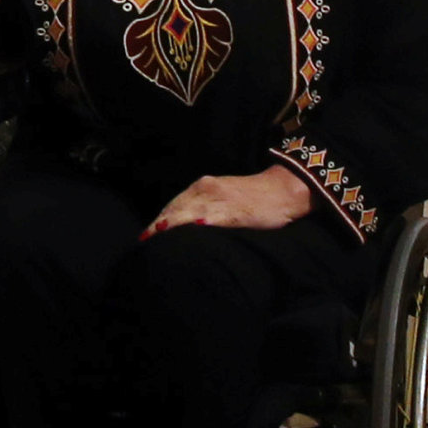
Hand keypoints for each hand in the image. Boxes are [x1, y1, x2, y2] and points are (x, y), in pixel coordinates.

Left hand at [144, 165, 314, 237]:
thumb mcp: (222, 198)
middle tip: (144, 241)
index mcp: (202, 187)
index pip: (173, 205)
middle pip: (176, 209)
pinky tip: (195, 226)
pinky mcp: (235, 210)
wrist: (283, 189)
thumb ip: (203, 208)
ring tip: (158, 234)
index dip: (158, 221)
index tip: (145, 237)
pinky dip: (202, 220)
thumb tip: (184, 227)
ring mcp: (220, 199)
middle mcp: (206, 189)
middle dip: (159, 226)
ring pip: (189, 211)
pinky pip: (214, 215)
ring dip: (173, 223)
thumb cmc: (253, 198)